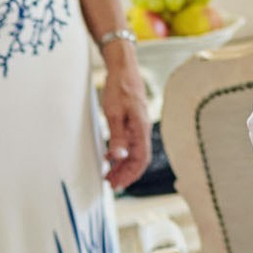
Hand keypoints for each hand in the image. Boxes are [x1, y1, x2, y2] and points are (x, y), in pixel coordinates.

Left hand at [100, 42, 153, 189]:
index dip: (129, 175)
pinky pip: (130, 143)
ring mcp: (139, 125)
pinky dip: (122, 153)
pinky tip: (111, 156)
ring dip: (123, 165)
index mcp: (141, 129)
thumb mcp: (114, 113)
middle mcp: (142, 129)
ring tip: (109, 173)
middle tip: (110, 183)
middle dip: (125, 174)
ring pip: (134, 152)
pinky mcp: (133, 121)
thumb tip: (118, 157)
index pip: (140, 160)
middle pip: (138, 160)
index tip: (116, 184)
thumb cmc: (119, 87)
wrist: (123, 67)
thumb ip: (118, 136)